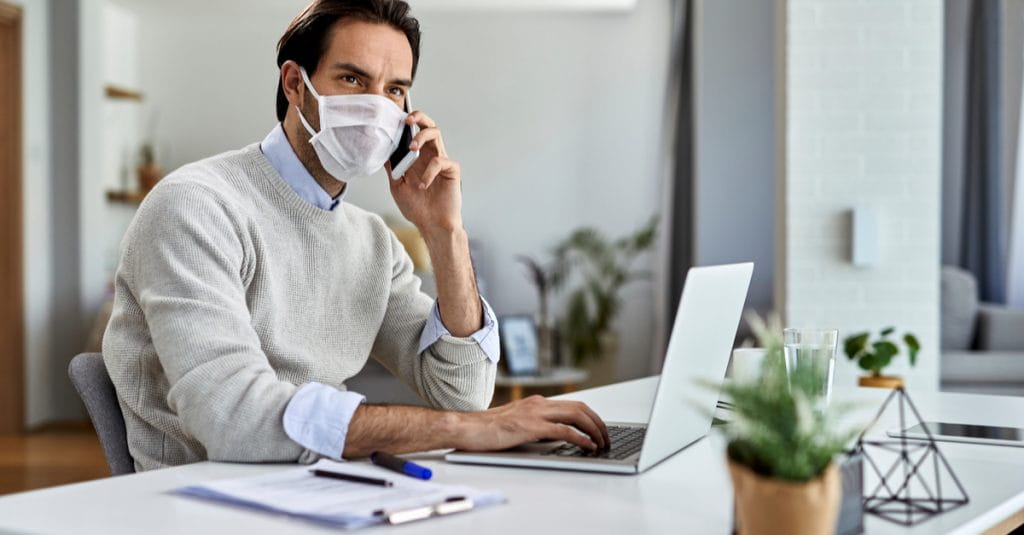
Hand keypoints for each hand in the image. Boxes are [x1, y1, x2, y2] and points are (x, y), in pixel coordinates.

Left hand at [386, 110, 461, 233]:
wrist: (432, 225)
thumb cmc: (417, 208)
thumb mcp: (397, 185)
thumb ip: (392, 167)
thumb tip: (382, 150)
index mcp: (417, 158)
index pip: (414, 132)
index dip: (407, 122)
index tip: (394, 119)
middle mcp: (429, 156)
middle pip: (428, 125)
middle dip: (418, 117)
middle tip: (407, 120)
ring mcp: (441, 162)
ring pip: (436, 134)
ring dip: (421, 137)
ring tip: (411, 148)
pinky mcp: (451, 170)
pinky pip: (441, 161)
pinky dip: (429, 171)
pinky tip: (423, 184)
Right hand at [454, 396, 609, 451]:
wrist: (467, 427)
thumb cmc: (487, 429)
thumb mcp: (518, 424)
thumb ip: (537, 426)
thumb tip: (556, 437)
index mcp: (537, 402)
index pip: (573, 405)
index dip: (591, 417)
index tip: (599, 429)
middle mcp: (539, 404)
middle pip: (580, 408)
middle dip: (598, 422)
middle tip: (607, 437)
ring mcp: (535, 413)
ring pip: (576, 415)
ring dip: (594, 429)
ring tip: (602, 443)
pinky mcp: (531, 426)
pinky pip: (563, 431)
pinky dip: (580, 438)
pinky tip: (587, 446)